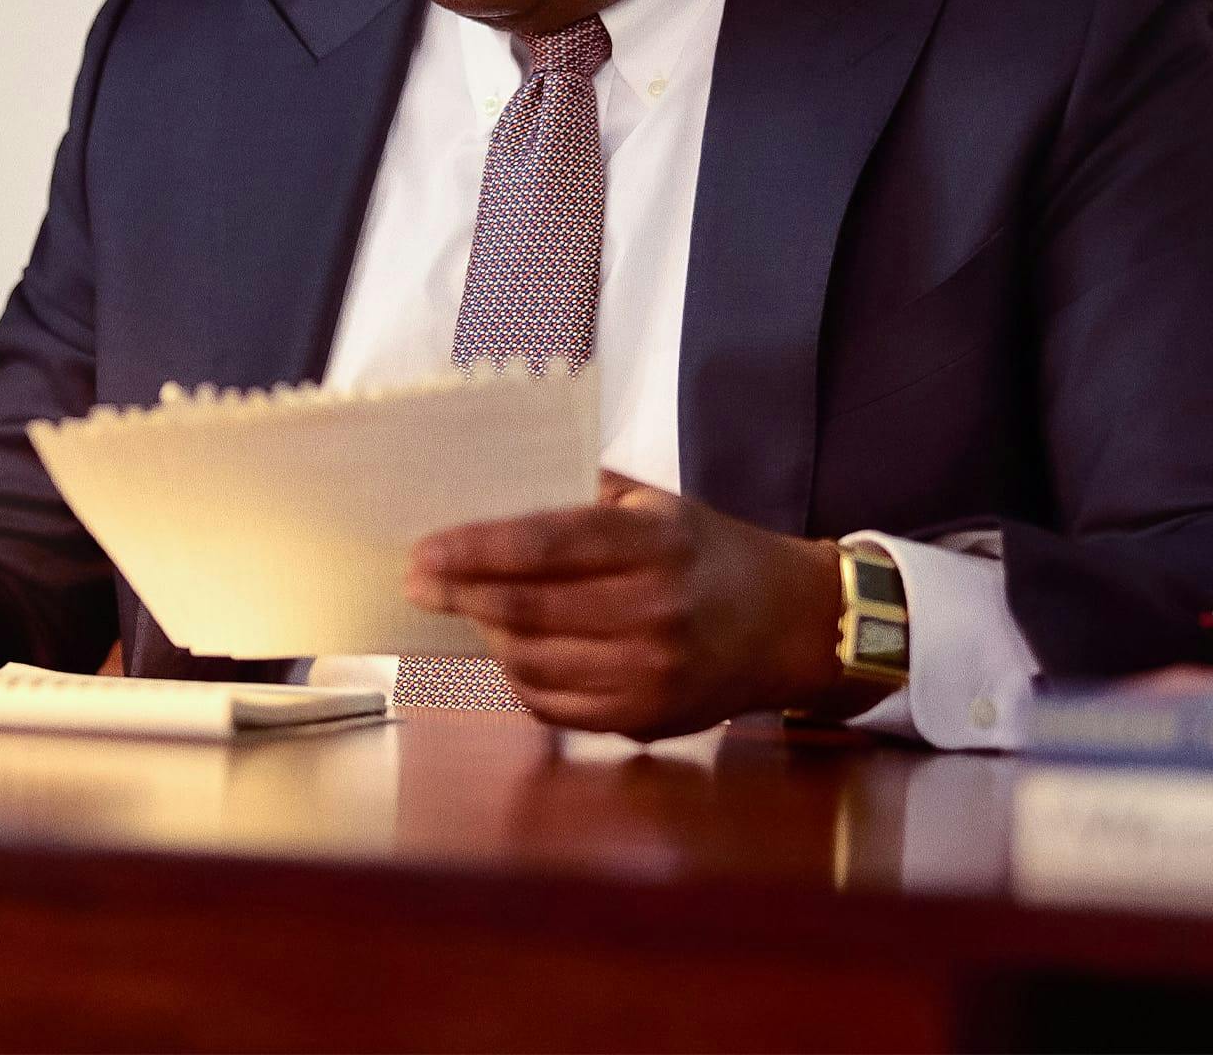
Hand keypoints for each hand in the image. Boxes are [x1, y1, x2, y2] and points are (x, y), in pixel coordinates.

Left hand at [405, 472, 872, 739]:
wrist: (794, 626)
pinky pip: (556, 708)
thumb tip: (500, 493)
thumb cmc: (714, 554)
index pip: (544, 545)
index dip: (474, 550)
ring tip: (468, 612)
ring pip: (533, 663)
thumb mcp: (661, 504)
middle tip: (418, 582)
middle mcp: (652, 611)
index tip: (424, 551)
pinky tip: (511, 652)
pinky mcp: (648, 719)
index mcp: (653, 544)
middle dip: (460, 595)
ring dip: (486, 637)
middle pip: (529, 609)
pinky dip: (520, 680)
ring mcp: (650, 674)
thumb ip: (587, 498)